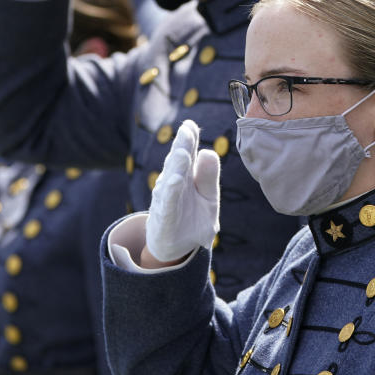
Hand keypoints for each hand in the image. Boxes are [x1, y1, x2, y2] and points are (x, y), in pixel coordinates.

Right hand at [144, 120, 220, 263]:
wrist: (176, 249)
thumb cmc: (193, 219)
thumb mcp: (209, 198)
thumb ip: (209, 177)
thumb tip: (208, 151)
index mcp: (186, 177)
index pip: (187, 154)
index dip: (188, 139)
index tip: (190, 125)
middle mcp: (173, 185)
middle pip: (177, 163)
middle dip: (182, 146)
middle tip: (186, 131)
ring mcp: (167, 201)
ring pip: (171, 181)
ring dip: (176, 167)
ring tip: (182, 154)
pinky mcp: (164, 219)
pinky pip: (168, 204)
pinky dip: (170, 193)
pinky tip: (175, 181)